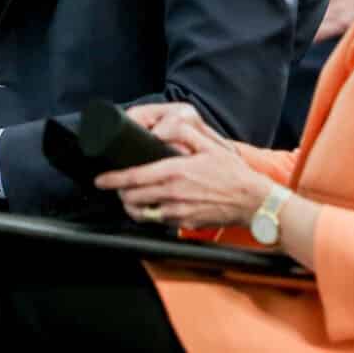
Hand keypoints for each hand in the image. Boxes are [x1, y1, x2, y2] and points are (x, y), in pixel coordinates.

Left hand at [95, 106, 270, 229]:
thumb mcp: (209, 144)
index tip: (100, 179)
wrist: (252, 201)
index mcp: (174, 172)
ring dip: (131, 205)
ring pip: (140, 212)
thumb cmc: (232, 173)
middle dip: (119, 192)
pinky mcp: (183, 223)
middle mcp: (172, 194)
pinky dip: (149, 214)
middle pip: (131, 198)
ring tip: (130, 196)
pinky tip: (152, 205)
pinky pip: (157, 220)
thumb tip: (160, 130)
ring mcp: (177, 212)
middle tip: (116, 185)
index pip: (133, 178)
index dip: (112, 179)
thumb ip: (183, 133)